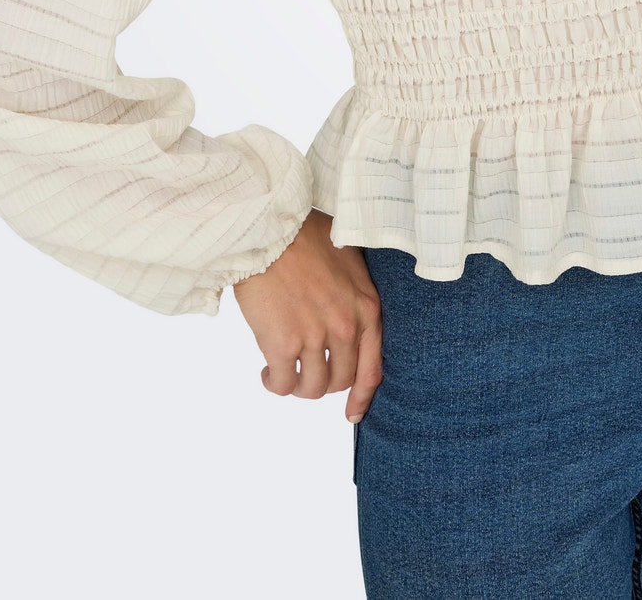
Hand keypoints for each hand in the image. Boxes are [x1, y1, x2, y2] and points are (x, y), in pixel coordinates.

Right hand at [231, 209, 382, 421]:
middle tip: (306, 370)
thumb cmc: (303, 235)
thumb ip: (353, 294)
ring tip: (285, 370)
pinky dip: (275, 384)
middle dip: (323, 382)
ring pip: (312, 387)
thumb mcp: (348, 260)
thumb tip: (348, 315)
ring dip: (298, 386)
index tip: (353, 413)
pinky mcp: (283, 343)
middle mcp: (346, 326)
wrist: (269, 228)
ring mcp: (315, 337)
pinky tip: (268, 371)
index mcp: (366, 307)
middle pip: (340, 380)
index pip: (373, 367)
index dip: (363, 396)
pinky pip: (283, 384)